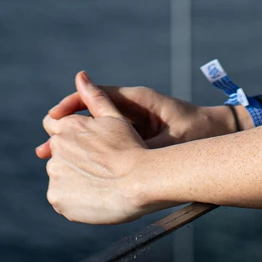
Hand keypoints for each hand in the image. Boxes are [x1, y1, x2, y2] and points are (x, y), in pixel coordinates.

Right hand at [36, 82, 225, 160]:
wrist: (217, 133)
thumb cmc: (198, 132)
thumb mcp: (172, 141)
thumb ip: (145, 144)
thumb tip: (117, 153)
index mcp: (137, 99)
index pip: (96, 95)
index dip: (72, 105)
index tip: (54, 119)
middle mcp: (130, 107)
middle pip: (89, 112)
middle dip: (65, 127)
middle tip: (44, 147)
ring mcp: (130, 121)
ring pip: (94, 128)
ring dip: (73, 141)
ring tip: (49, 158)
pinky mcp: (133, 135)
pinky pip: (105, 140)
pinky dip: (88, 149)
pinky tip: (74, 167)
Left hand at [41, 71, 165, 224]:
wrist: (139, 183)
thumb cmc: (132, 149)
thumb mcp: (114, 118)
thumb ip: (94, 97)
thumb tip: (80, 75)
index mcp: (68, 126)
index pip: (52, 124)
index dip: (67, 133)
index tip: (82, 144)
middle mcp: (57, 147)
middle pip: (55, 153)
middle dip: (70, 157)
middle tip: (96, 167)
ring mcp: (55, 174)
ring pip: (59, 176)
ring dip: (71, 178)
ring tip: (97, 184)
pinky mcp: (56, 197)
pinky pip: (61, 198)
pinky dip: (72, 199)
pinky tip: (93, 198)